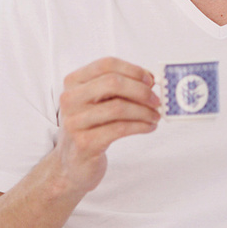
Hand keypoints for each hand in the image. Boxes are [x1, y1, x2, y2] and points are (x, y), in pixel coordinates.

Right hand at [46, 57, 161, 199]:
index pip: (106, 65)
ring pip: (119, 107)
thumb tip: (150, 79)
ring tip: (155, 116)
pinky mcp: (85, 142)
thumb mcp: (97, 103)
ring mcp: (75, 121)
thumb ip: (119, 88)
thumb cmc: (90, 128)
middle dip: (141, 91)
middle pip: (112, 83)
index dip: (133, 70)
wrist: (72, 162)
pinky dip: (141, 126)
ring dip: (144, 111)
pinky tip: (149, 127)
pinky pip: (120, 129)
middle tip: (156, 101)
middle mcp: (69, 99)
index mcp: (73, 82)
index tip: (150, 80)